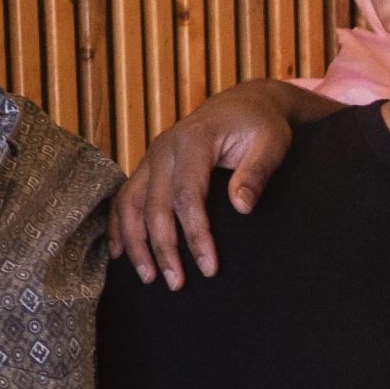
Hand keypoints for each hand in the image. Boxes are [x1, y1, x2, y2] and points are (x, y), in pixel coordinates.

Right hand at [112, 81, 303, 288]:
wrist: (245, 104)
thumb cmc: (261, 126)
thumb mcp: (270, 145)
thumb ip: (256, 174)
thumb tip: (242, 208)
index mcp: (193, 141)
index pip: (188, 196)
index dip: (196, 235)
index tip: (209, 268)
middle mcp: (164, 147)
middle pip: (155, 206)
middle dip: (164, 249)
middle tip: (176, 284)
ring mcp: (152, 156)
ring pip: (131, 203)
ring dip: (135, 243)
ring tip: (148, 278)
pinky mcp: (149, 166)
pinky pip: (124, 197)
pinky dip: (118, 225)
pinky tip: (119, 254)